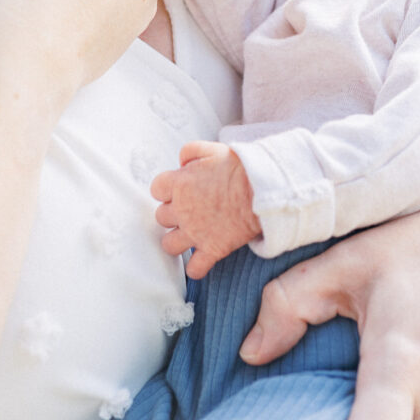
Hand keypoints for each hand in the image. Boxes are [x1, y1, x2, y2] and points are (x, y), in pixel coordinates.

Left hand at [151, 141, 260, 277]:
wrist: (263, 190)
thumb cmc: (240, 168)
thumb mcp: (213, 149)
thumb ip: (191, 151)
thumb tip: (181, 161)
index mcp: (180, 184)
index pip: (156, 188)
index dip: (167, 188)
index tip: (179, 188)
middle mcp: (182, 210)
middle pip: (161, 216)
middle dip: (172, 212)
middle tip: (189, 208)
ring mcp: (196, 233)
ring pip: (169, 245)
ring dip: (176, 240)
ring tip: (189, 234)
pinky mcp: (213, 249)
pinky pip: (194, 269)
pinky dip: (196, 267)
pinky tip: (202, 259)